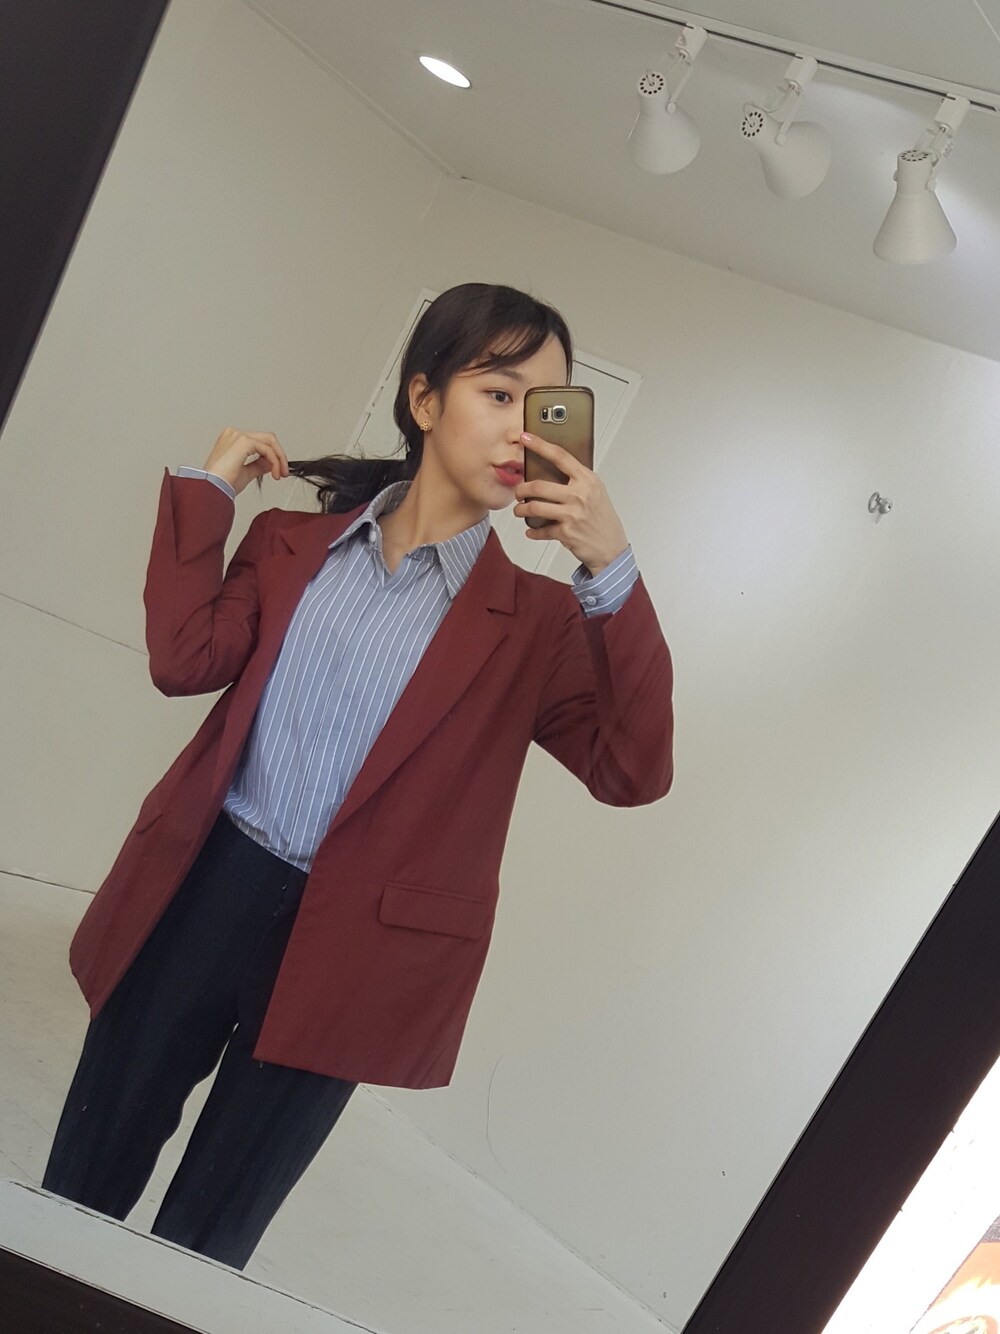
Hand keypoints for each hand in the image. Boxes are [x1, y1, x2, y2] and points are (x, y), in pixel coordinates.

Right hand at [199, 428, 288, 495]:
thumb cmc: (221, 484)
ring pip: (270, 441)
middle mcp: (234, 434)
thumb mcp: (246, 472)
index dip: (272, 455)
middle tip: (283, 472)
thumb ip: (258, 465)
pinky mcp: (243, 441)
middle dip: (279, 455)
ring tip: (280, 474)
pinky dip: (274, 461)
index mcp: (231, 439)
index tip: (278, 471)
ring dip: (279, 458)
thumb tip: (271, 463)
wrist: (212, 489)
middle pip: (267, 438)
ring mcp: (238, 435)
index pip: (259, 441)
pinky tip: (274, 473)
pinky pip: (267, 449)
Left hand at [512, 433, 627, 574]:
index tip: (525, 437)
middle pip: (539, 485)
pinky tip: (531, 530)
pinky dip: (532, 532)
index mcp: (587, 480)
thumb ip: (578, 480)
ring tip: (519, 510)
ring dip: (521, 509)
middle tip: (519, 492)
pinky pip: (540, 530)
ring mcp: (572, 514)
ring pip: (535, 507)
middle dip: (522, 489)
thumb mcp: (596, 492)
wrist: (612, 547)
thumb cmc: (602, 518)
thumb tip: (551, 468)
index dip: (540, 445)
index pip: (560, 456)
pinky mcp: (566, 532)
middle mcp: (580, 495)